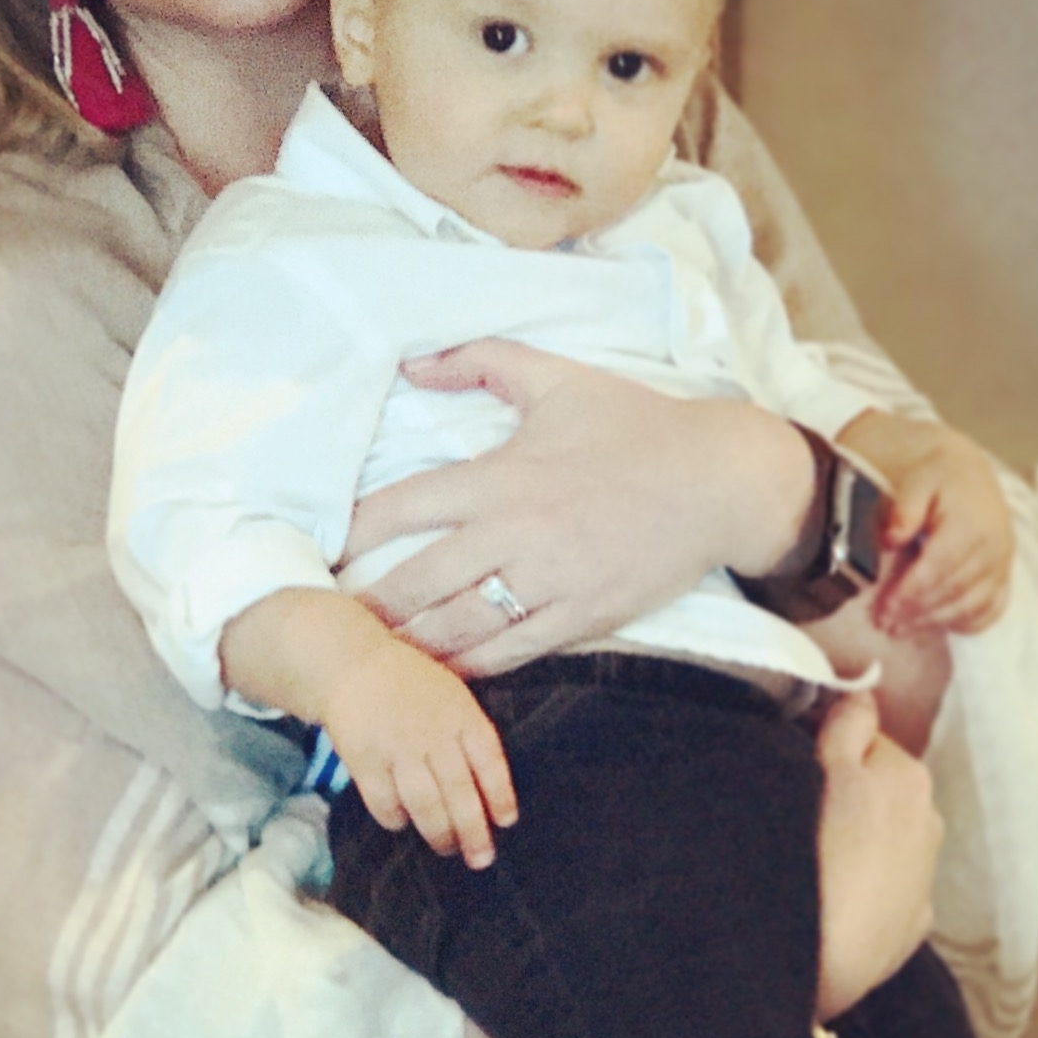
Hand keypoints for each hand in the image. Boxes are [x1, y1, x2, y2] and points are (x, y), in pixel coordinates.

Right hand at [321, 633, 517, 868]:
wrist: (352, 664)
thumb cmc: (410, 683)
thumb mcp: (452, 695)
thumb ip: (469, 733)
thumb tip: (491, 790)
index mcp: (460, 714)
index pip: (489, 762)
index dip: (501, 796)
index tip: (506, 822)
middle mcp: (433, 733)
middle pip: (460, 794)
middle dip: (473, 833)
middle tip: (481, 858)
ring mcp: (397, 748)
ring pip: (426, 806)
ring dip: (439, 835)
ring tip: (447, 848)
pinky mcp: (365, 761)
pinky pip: (386, 804)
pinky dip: (397, 820)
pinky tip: (402, 821)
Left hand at [343, 339, 814, 676]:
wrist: (719, 482)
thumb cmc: (634, 425)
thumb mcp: (556, 378)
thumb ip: (481, 362)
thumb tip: (412, 364)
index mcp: (502, 476)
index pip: (404, 507)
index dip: (352, 534)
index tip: (318, 550)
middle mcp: (518, 534)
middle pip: (419, 583)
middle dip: (368, 607)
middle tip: (328, 622)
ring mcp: (551, 583)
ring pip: (460, 628)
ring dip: (410, 646)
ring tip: (371, 657)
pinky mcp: (583, 618)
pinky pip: (512, 652)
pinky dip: (469, 667)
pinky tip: (439, 675)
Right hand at [813, 690, 942, 1021]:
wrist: (824, 955)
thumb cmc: (819, 850)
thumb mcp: (824, 769)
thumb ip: (848, 724)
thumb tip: (864, 694)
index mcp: (908, 775)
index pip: (865, 737)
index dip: (828, 743)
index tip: (796, 757)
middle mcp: (931, 821)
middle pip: (881, 788)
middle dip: (850, 791)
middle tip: (800, 809)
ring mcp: (925, 878)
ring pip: (887, 837)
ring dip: (861, 837)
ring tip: (815, 856)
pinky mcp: (913, 926)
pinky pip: (887, 886)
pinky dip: (868, 884)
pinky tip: (835, 895)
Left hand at [868, 430, 1013, 636]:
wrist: (970, 473)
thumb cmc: (938, 476)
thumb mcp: (917, 480)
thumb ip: (905, 508)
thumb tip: (891, 538)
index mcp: (972, 523)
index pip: (939, 566)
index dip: (910, 591)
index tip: (884, 607)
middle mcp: (994, 547)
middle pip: (953, 590)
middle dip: (916, 611)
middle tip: (884, 623)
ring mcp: (1003, 564)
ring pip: (970, 605)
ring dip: (934, 621)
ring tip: (900, 628)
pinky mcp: (1005, 575)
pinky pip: (991, 609)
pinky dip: (966, 622)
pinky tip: (939, 626)